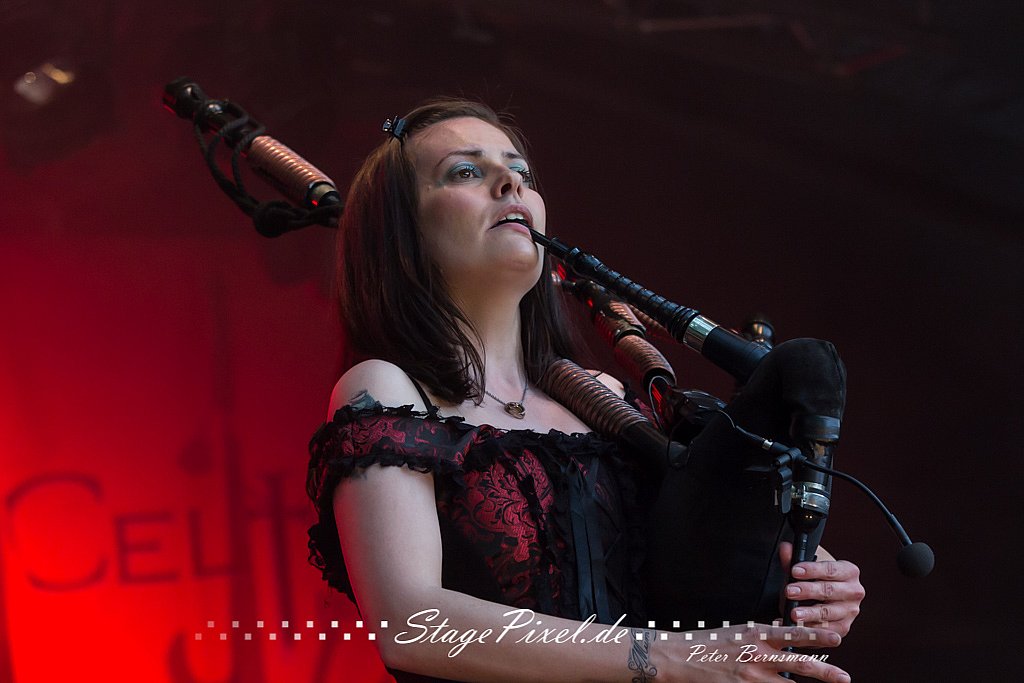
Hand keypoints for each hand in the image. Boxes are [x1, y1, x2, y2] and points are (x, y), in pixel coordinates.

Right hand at [655, 623, 850, 682]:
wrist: (682, 657)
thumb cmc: (710, 642)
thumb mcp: (739, 631)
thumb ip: (762, 635)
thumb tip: (784, 633)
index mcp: (756, 634)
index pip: (793, 634)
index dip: (816, 637)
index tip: (836, 639)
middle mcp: (758, 655)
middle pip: (799, 664)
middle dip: (825, 671)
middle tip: (845, 676)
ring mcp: (752, 676)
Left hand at [779, 542, 864, 636]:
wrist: (821, 598)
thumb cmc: (813, 580)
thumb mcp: (803, 569)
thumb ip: (792, 559)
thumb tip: (785, 548)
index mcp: (848, 571)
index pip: (831, 569)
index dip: (812, 570)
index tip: (794, 571)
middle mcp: (854, 591)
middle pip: (829, 591)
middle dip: (808, 591)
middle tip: (789, 591)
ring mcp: (850, 611)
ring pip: (828, 612)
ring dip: (810, 613)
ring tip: (794, 613)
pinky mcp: (843, 627)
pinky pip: (827, 630)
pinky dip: (811, 629)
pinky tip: (797, 627)